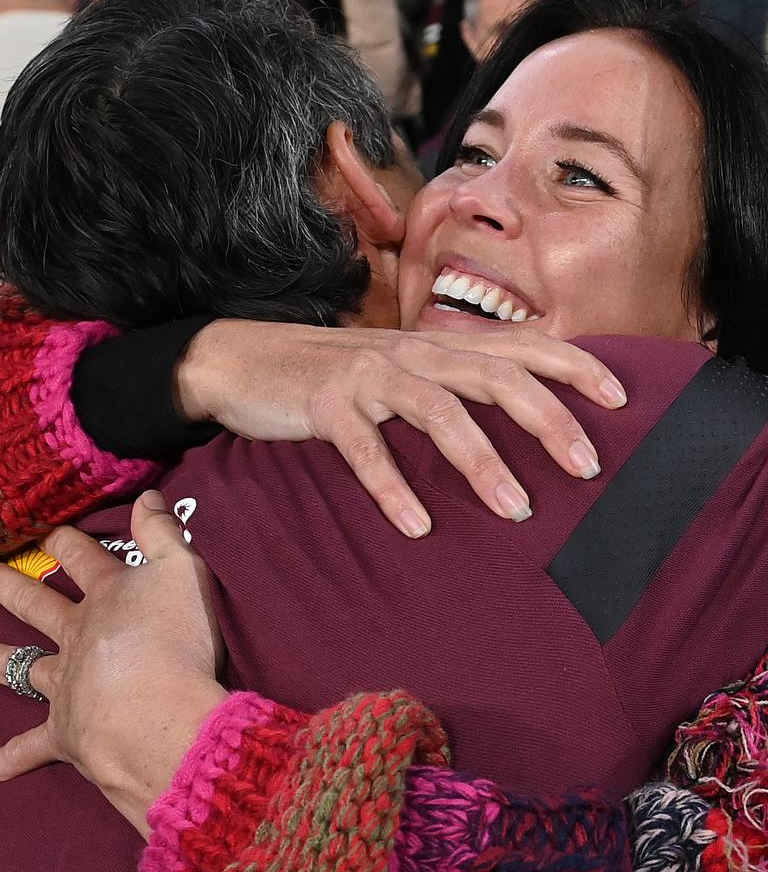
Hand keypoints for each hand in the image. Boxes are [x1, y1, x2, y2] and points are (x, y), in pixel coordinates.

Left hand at [0, 493, 227, 837]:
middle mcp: (76, 634)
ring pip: (23, 666)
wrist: (160, 717)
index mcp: (106, 595)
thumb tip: (144, 496)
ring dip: (2, 659)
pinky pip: (32, 747)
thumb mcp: (183, 570)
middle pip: (36, 603)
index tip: (48, 530)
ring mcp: (65, 683)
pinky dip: (14, 757)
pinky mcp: (64, 731)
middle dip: (11, 585)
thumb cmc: (179, 639)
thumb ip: (162, 532)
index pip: (78, 555)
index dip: (63, 539)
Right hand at [175, 321, 627, 535]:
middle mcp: (412, 353)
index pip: (520, 345)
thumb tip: (517, 418)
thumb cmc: (338, 374)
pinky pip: (364, 449)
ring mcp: (367, 376)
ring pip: (439, 412)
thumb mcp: (402, 370)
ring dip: (482, 461)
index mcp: (437, 346)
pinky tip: (417, 525)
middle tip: (588, 468)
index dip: (573, 366)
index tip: (620, 399)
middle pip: (494, 377)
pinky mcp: (325, 405)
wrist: (245, 358)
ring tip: (518, 510)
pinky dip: (392, 487)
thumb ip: (454, 383)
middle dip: (546, 420)